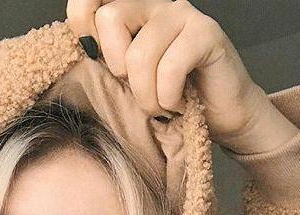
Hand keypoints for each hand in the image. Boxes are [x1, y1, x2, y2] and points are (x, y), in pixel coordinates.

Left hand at [65, 0, 277, 149]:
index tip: (105, 67)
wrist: (219, 118)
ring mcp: (180, 14)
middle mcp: (152, 4)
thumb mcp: (127, 84)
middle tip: (140, 90)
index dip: (84, 30)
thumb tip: (80, 49)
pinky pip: (169, 67)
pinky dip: (169, 97)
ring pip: (138, 54)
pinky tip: (179, 103)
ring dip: (147, 96)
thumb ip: (104, 61)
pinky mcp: (205, 31)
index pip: (87, 3)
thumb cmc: (170, 101)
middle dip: (119, 70)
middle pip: (109, 18)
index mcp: (128, 13)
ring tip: (161, 106)